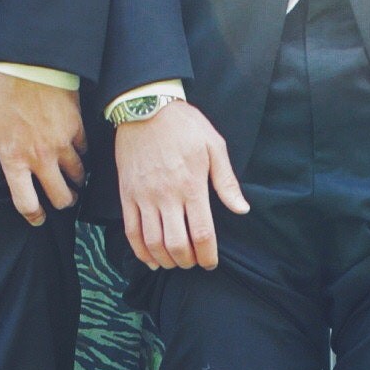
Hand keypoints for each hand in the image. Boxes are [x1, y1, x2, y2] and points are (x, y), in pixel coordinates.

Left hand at [0, 68, 87, 225]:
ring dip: (75, 180)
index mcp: (13, 158)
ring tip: (72, 178)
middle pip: (61, 198)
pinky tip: (75, 151)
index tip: (37, 218)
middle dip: (62, 202)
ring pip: (78, 177)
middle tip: (61, 198)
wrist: (30, 58)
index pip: (27, 203)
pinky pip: (84, 151)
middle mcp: (40, 157)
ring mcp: (62, 144)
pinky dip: (81, 154)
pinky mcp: (76, 128)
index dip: (33, 217)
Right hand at [113, 101, 249, 268]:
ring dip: (166, 260)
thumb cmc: (184, 125)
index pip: (202, 234)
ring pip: (153, 242)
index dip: (207, 256)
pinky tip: (151, 259)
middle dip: (187, 262)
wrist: (145, 106)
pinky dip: (140, 251)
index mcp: (192, 186)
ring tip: (175, 262)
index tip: (211, 263)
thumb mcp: (214, 146)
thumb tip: (242, 209)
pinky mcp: (127, 195)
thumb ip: (227, 182)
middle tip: (194, 262)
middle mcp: (166, 196)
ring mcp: (144, 197)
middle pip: (176, 244)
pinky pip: (131, 231)